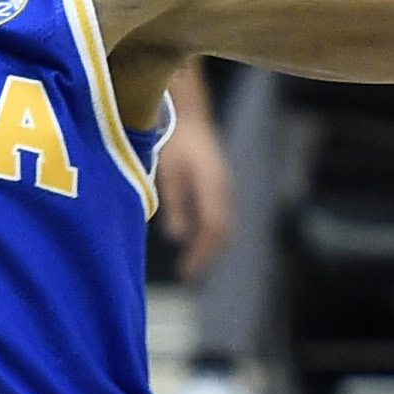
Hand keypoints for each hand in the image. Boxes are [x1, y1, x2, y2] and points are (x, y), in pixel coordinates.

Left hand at [152, 109, 233, 281]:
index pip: (213, 227)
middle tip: (187, 274)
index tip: (186, 270)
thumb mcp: (169, 172)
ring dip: (208, 247)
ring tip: (190, 265)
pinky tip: (191, 244)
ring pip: (222, 226)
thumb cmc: (176, 143)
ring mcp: (224, 190)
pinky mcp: (219, 189)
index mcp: (213, 186)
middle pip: (221, 232)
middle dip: (206, 254)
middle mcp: (223, 190)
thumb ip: (174, 203)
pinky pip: (217, 218)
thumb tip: (176, 237)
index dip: (201, 251)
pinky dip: (207, 235)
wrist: (190, 119)